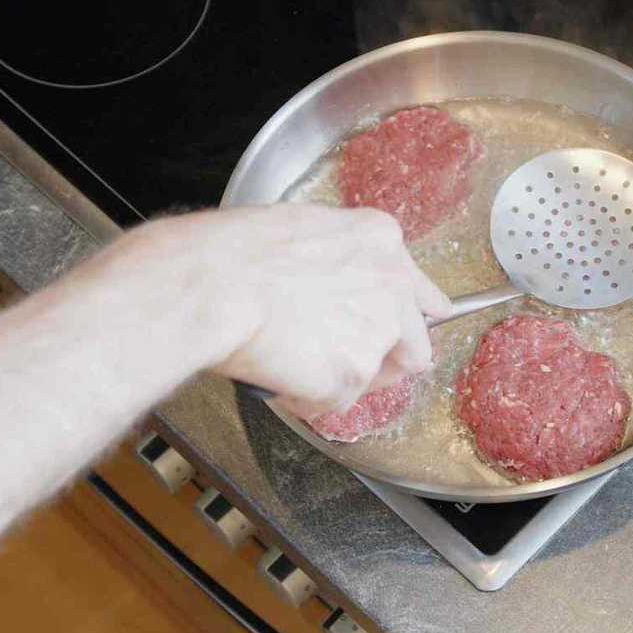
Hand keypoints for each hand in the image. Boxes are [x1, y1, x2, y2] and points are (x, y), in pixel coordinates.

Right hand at [103, 204, 449, 418]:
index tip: (403, 334)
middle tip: (338, 362)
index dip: (408, 320)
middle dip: (383, 362)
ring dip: (340, 379)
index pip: (424, 294)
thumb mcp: (299, 229)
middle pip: (416, 346)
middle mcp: (392, 286)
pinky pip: (333, 403)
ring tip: (293, 362)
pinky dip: (306, 398)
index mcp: (380, 241)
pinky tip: (276, 374)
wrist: (209, 284)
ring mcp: (376, 333)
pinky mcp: (350, 376)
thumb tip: (333, 282)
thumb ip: (337, 259)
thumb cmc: (231, 252)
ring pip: (374, 379)